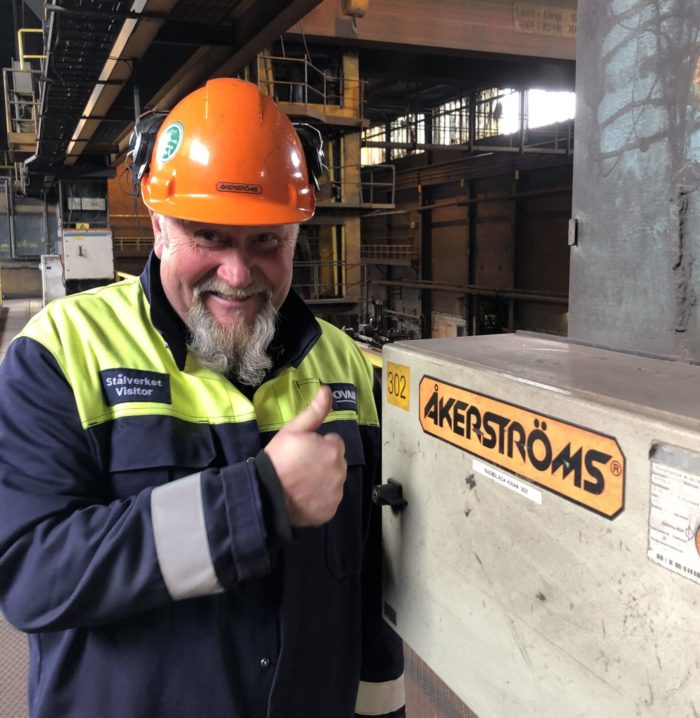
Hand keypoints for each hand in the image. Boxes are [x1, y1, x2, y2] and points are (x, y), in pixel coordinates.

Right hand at [263, 385, 346, 526]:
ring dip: (323, 480)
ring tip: (302, 482)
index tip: (303, 452)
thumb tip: (328, 390)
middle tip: (301, 467)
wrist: (267, 494)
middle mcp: (340, 471)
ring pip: (334, 481)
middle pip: (336, 462)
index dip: (318, 445)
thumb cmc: (279, 459)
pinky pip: (329, 500)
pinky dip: (320, 498)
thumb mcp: (293, 430)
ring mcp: (336, 492)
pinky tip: (305, 496)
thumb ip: (314, 411)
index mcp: (333, 449)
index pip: (334, 443)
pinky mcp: (330, 510)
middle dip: (323, 462)